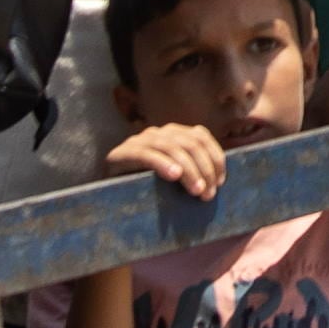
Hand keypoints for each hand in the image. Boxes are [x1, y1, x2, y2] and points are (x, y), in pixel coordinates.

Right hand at [106, 122, 227, 201]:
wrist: (107, 195)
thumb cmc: (148, 189)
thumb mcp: (175, 178)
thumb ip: (191, 171)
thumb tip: (218, 181)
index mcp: (173, 134)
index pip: (200, 136)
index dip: (214, 157)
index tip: (220, 181)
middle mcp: (158, 132)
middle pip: (190, 143)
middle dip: (204, 169)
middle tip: (208, 194)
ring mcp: (139, 140)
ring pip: (172, 148)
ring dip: (189, 170)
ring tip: (196, 191)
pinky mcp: (122, 152)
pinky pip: (147, 155)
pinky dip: (163, 164)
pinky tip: (173, 176)